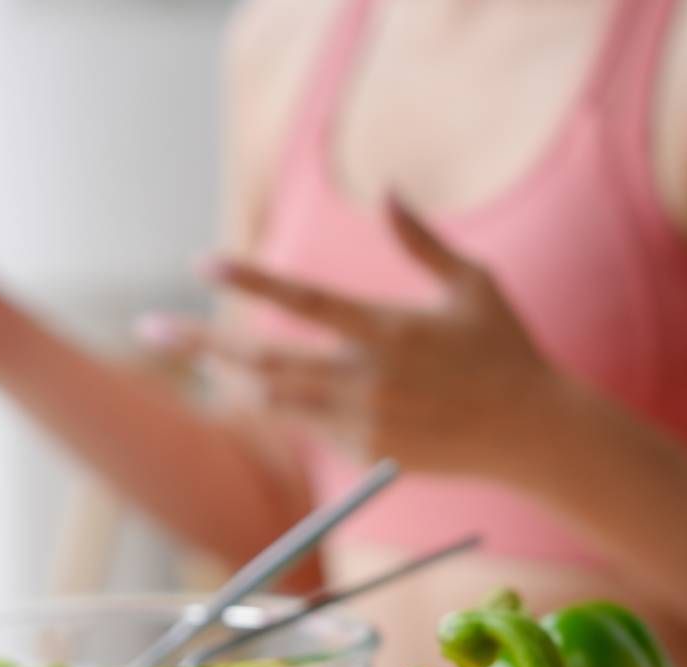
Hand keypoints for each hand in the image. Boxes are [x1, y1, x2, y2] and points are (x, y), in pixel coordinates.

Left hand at [135, 196, 561, 475]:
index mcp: (390, 330)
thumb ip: (423, 241)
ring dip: (231, 379)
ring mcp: (366, 423)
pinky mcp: (369, 455)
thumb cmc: (508, 351)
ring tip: (196, 358)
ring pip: (277, 402)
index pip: (306, 300)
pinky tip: (258, 391)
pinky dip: (283, 408)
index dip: (251, 278)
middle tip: (153, 331)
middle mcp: (369, 379)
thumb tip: (388, 190)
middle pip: (266, 362)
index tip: (203, 262)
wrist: (533, 434)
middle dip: (203, 345)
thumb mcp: (474, 284)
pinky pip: (310, 429)